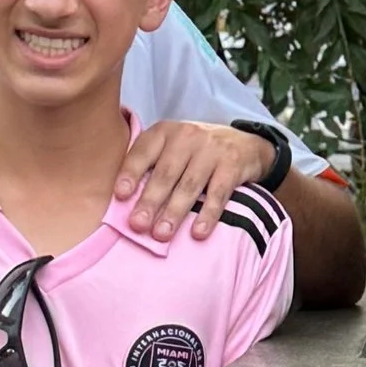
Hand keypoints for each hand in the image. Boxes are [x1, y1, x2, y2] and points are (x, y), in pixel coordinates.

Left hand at [117, 118, 281, 240]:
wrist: (245, 144)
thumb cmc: (196, 152)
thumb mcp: (172, 147)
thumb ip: (151, 164)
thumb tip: (124, 202)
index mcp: (165, 132)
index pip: (143, 151)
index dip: (131, 173)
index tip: (120, 196)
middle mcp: (187, 137)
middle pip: (166, 173)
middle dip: (150, 201)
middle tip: (138, 225)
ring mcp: (211, 151)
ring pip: (189, 185)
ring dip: (174, 212)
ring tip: (162, 234)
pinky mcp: (232, 166)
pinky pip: (218, 194)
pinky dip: (208, 215)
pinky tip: (198, 233)